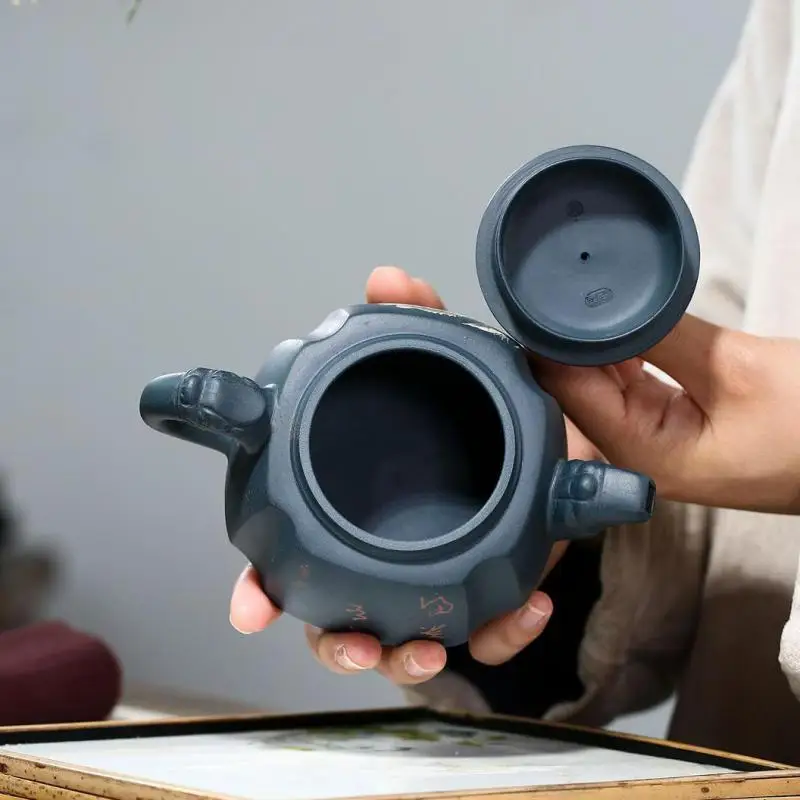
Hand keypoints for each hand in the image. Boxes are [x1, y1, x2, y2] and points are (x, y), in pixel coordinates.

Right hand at [229, 266, 599, 683]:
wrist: (548, 428)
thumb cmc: (473, 404)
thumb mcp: (446, 357)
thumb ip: (417, 319)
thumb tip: (385, 277)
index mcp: (352, 506)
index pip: (289, 557)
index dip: (262, 587)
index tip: (250, 609)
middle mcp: (382, 550)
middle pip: (337, 616)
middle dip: (339, 643)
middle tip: (357, 645)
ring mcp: (433, 575)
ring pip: (404, 641)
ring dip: (410, 655)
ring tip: (430, 649)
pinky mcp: (490, 588)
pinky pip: (487, 630)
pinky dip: (504, 628)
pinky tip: (527, 607)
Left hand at [536, 314, 799, 513]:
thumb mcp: (738, 368)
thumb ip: (663, 334)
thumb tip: (606, 303)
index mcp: (643, 455)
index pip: (570, 392)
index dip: (548, 343)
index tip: (534, 295)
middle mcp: (637, 455)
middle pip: (579, 390)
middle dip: (565, 339)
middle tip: (548, 282)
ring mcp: (655, 443)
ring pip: (604, 385)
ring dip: (593, 344)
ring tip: (574, 292)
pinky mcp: (674, 427)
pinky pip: (632, 384)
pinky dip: (621, 353)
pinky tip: (614, 320)